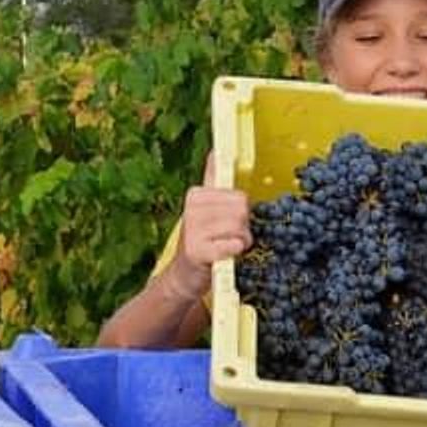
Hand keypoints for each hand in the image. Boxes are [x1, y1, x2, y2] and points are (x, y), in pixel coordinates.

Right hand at [165, 154, 249, 302]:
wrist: (184, 275)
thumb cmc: (201, 239)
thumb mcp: (203, 208)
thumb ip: (212, 179)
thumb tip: (216, 151)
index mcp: (196, 194)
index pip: (239, 197)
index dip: (240, 212)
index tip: (227, 220)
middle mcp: (192, 208)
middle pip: (242, 212)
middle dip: (242, 228)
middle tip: (226, 237)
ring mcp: (193, 229)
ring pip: (240, 229)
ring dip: (240, 242)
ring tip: (224, 246)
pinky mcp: (198, 251)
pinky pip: (232, 245)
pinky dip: (233, 251)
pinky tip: (224, 255)